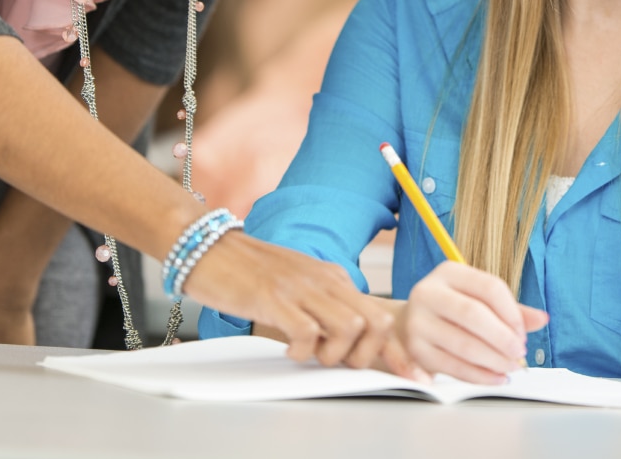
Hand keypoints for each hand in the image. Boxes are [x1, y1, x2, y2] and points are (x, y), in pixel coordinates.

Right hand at [187, 232, 417, 376]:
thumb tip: (343, 341)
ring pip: (349, 326)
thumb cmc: (250, 272)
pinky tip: (287, 349)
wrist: (210, 247)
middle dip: (368, 354)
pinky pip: (307, 332)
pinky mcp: (274, 298)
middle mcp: (325, 280)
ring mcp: (301, 288)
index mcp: (334, 277)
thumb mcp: (298, 284)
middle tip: (340, 364)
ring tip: (312, 355)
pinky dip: (302, 351)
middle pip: (375, 321)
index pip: (379, 313)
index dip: (397, 349)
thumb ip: (323, 305)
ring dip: (335, 354)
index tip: (411, 374)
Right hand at [394, 262, 548, 384]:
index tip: (524, 331)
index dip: (512, 312)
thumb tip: (542, 319)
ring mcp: (418, 322)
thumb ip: (510, 309)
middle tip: (520, 352)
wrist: (407, 326)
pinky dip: (479, 376)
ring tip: (511, 366)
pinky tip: (495, 377)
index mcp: (448, 272)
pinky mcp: (416, 351)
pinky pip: (453, 367)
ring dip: (494, 360)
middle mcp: (428, 293)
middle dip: (502, 337)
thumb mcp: (477, 299)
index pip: (489, 287)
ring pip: (464, 344)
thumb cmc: (451, 311)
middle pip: (473, 314)